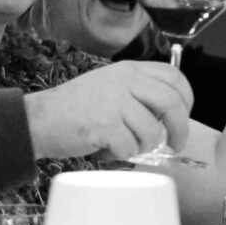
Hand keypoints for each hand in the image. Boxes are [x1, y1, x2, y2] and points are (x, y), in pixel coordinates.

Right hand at [22, 61, 194, 160]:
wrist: (38, 119)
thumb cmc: (75, 108)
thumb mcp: (109, 86)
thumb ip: (138, 91)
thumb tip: (172, 113)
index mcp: (129, 70)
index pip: (174, 77)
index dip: (187, 98)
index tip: (184, 116)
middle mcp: (124, 81)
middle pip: (172, 104)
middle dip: (180, 130)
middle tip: (175, 144)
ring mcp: (114, 102)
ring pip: (151, 132)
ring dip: (142, 146)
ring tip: (122, 145)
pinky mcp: (104, 125)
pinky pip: (130, 147)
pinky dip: (121, 155)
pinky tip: (106, 149)